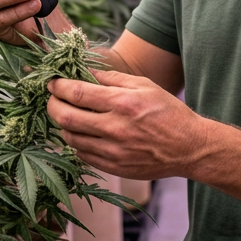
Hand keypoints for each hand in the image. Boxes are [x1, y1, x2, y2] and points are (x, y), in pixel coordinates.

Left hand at [47, 70, 205, 179]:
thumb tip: (86, 72)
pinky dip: (76, 142)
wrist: (188, 147)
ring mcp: (113, 151)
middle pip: (66, 118)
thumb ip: (113, 78)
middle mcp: (115, 129)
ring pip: (71, 138)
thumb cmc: (168, 112)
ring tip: (66, 114)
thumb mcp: (145, 85)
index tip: (52, 83)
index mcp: (123, 104)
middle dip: (52, 105)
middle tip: (52, 98)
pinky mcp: (114, 167)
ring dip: (62, 125)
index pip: (77, 93)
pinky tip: (81, 132)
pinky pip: (82, 154)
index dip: (58, 87)